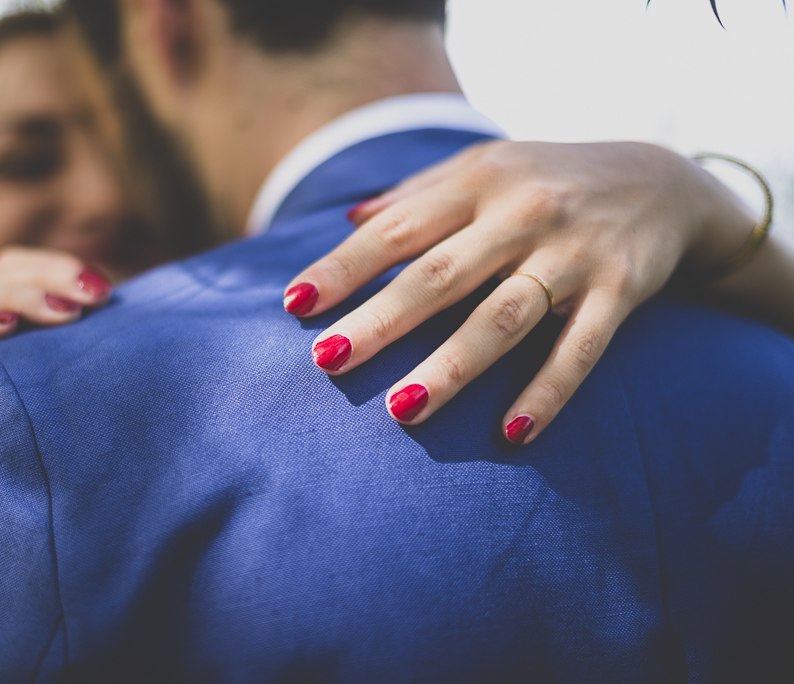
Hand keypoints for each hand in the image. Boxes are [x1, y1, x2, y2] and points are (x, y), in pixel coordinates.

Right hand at [0, 247, 112, 534]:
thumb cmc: (11, 477)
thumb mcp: (51, 415)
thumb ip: (75, 373)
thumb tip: (140, 342)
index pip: (10, 271)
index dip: (53, 268)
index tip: (105, 290)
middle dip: (44, 279)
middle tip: (94, 297)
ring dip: (13, 297)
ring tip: (63, 312)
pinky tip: (3, 326)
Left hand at [284, 140, 754, 444]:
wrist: (663, 181)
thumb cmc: (547, 180)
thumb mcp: (484, 169)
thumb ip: (417, 194)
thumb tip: (347, 219)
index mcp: (478, 182)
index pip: (398, 229)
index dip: (344, 267)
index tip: (295, 304)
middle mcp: (522, 214)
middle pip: (440, 274)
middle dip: (381, 320)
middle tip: (326, 361)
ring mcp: (573, 253)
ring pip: (503, 316)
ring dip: (452, 366)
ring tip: (402, 410)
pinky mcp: (620, 290)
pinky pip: (580, 349)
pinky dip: (548, 391)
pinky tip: (511, 433)